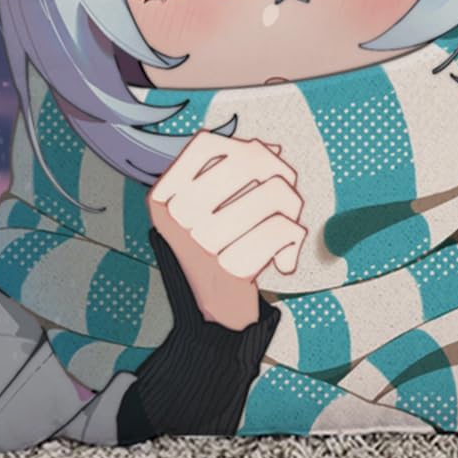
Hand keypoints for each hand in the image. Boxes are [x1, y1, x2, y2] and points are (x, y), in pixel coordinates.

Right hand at [148, 132, 305, 330]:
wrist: (216, 314)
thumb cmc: (219, 249)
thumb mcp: (213, 206)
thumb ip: (236, 170)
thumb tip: (272, 150)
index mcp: (164, 196)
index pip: (205, 143)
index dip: (245, 148)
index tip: (262, 167)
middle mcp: (176, 215)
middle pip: (250, 158)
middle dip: (281, 173)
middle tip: (284, 198)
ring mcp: (200, 242)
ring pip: (276, 190)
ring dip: (292, 207)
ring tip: (285, 227)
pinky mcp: (230, 269)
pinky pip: (285, 229)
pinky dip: (294, 241)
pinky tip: (284, 258)